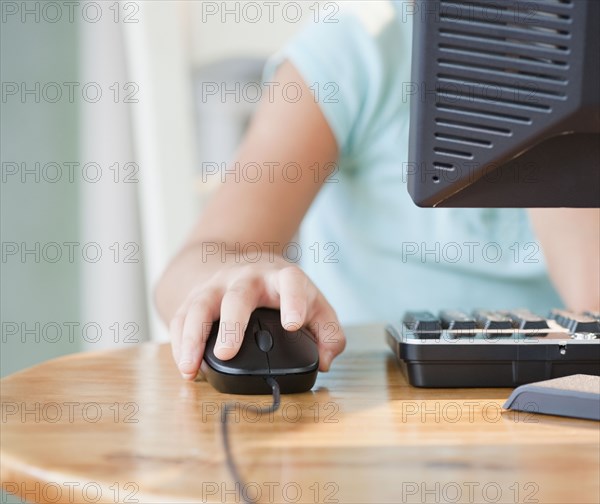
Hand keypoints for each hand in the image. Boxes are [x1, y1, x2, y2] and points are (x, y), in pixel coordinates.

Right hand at [168, 256, 345, 379]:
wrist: (244, 267)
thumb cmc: (283, 293)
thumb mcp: (315, 305)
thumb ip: (329, 333)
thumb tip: (325, 360)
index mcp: (281, 278)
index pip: (290, 283)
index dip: (293, 302)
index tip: (293, 324)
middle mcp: (247, 278)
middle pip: (237, 296)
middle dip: (230, 324)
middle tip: (226, 353)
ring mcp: (217, 287)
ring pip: (199, 306)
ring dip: (192, 337)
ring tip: (191, 367)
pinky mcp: (194, 299)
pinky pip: (180, 318)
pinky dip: (179, 343)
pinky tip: (185, 367)